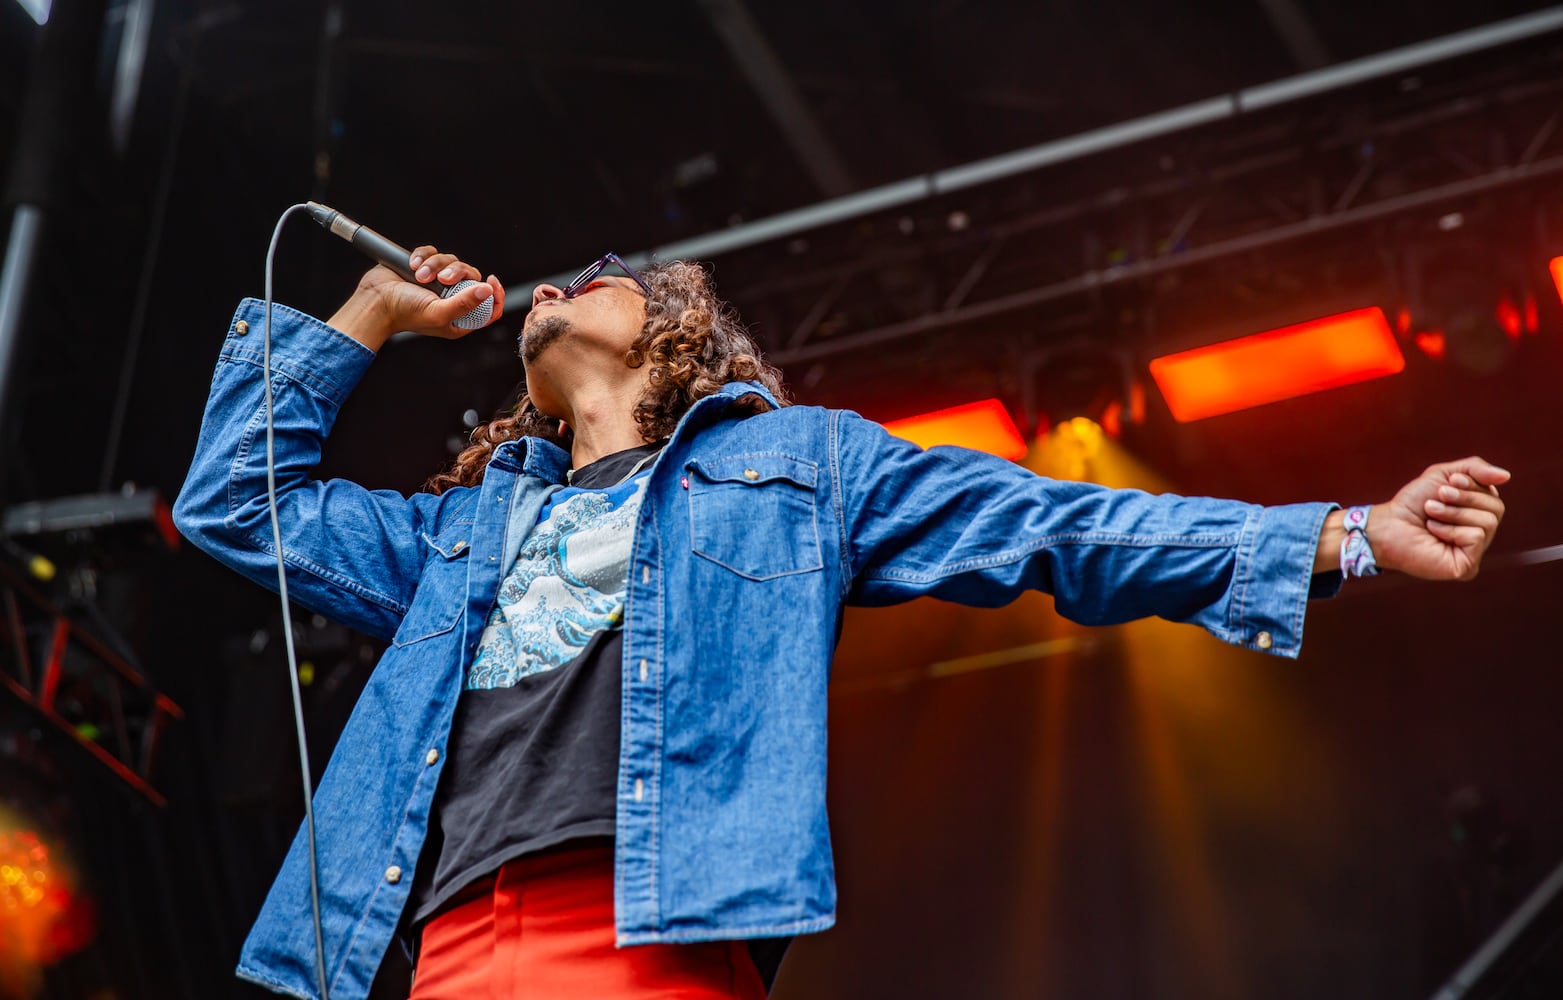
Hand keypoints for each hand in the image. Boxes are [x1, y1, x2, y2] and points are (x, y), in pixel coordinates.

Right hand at [328, 245, 504, 350]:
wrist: (375, 300)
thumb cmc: (404, 313)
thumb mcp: (439, 313)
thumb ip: (464, 304)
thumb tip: (488, 290)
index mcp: (459, 317)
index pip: (489, 307)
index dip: (495, 294)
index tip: (491, 281)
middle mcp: (451, 298)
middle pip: (471, 276)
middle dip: (458, 272)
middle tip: (443, 279)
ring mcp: (437, 282)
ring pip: (452, 260)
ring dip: (436, 264)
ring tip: (420, 276)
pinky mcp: (423, 266)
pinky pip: (433, 252)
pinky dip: (424, 255)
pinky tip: (412, 265)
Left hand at [1359, 457, 1509, 580]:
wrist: (1387, 525)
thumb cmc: (1412, 503)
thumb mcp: (1444, 475)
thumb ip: (1475, 469)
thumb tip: (1506, 476)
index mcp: (1478, 513)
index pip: (1494, 494)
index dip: (1472, 485)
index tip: (1448, 482)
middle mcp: (1481, 533)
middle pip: (1496, 508)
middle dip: (1463, 498)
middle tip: (1435, 499)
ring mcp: (1475, 552)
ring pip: (1488, 522)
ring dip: (1453, 513)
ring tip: (1430, 514)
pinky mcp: (1467, 566)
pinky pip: (1476, 537)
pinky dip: (1450, 530)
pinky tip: (1433, 532)